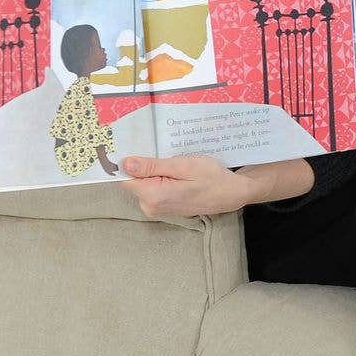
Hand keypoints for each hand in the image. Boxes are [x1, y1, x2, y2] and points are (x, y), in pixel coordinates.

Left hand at [120, 155, 252, 217]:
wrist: (230, 194)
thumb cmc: (211, 178)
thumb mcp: (184, 166)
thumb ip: (153, 167)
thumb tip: (125, 163)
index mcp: (154, 196)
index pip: (126, 178)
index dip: (129, 161)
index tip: (136, 147)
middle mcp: (150, 206)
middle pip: (134, 180)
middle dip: (145, 165)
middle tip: (163, 151)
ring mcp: (156, 208)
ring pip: (143, 183)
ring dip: (154, 171)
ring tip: (174, 162)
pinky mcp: (162, 207)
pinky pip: (152, 188)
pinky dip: (160, 178)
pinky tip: (176, 171)